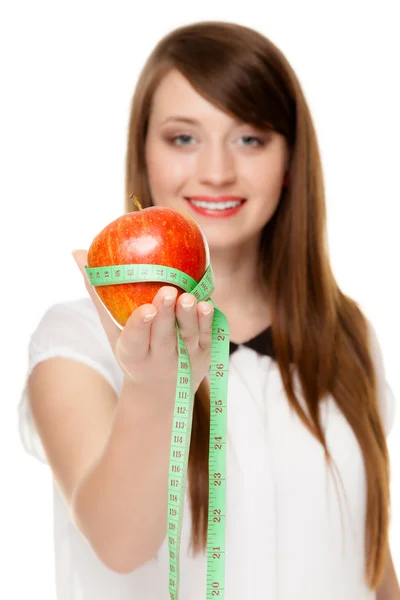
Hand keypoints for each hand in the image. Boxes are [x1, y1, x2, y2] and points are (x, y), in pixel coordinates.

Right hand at [72, 249, 213, 397]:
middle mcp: (159, 359)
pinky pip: (206, 336)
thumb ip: (98, 292)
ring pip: (187, 336)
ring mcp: (184, 358)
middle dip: (165, 315)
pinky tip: (205, 304)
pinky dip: (206, 321)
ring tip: (187, 297)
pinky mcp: (203, 353)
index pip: (135, 340)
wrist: (161, 389)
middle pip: (163, 336)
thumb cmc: (133, 348)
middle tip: (168, 291)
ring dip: (188, 316)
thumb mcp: (113, 328)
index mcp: (133, 354)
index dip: (140, 325)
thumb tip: (76, 252)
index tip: (145, 309)